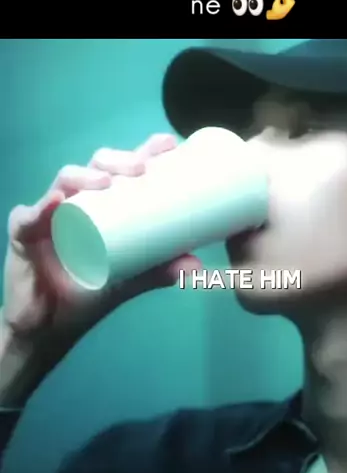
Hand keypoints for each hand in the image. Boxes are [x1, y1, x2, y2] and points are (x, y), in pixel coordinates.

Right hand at [2, 133, 201, 353]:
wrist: (52, 327)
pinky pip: (28, 217)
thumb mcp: (131, 280)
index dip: (143, 151)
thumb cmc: (89, 293)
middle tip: (142, 167)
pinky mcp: (23, 233)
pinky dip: (42, 208)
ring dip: (86, 176)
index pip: (123, 170)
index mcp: (103, 205)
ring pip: (65, 181)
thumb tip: (197, 267)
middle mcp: (77, 201)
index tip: (168, 145)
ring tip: (106, 182)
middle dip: (119, 159)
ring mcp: (48, 214)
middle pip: (96, 166)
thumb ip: (160, 271)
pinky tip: (58, 202)